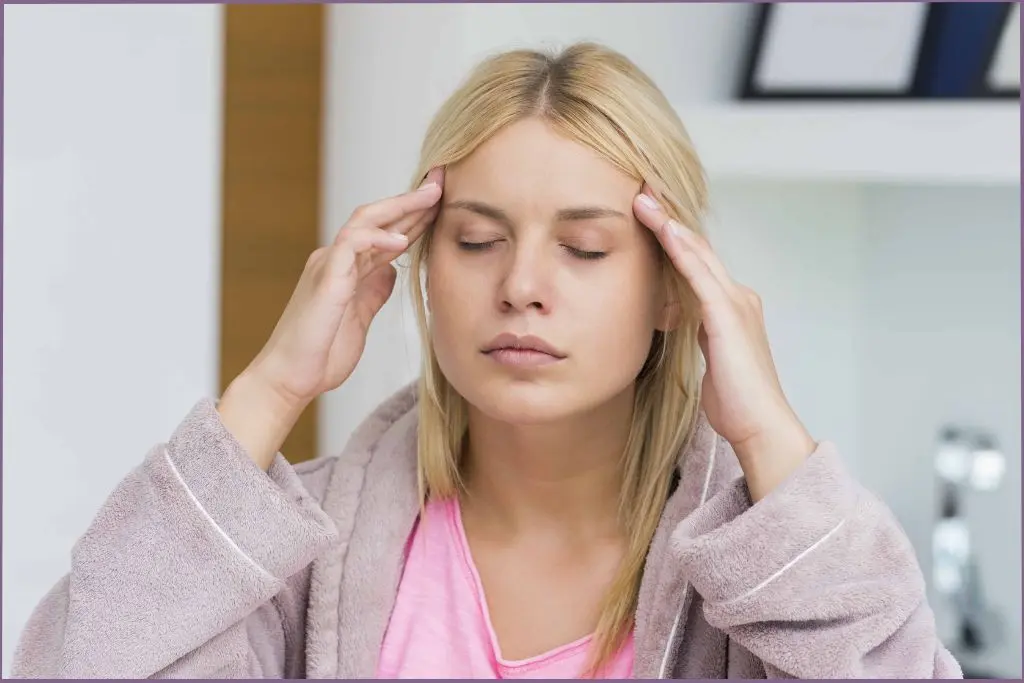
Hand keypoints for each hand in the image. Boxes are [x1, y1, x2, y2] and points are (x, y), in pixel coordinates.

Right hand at [219, 168, 443, 468]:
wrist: (290, 378)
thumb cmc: (321, 353)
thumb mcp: (360, 319)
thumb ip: (373, 292)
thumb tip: (391, 272)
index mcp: (349, 269)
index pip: (387, 232)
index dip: (416, 215)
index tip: (445, 201)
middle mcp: (338, 259)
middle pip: (379, 217)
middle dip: (413, 198)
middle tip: (443, 180)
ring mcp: (329, 265)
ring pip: (365, 220)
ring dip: (400, 206)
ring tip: (430, 196)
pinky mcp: (325, 279)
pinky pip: (351, 246)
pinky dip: (377, 239)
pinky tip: (402, 239)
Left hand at [633, 186, 814, 500]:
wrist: (760, 426)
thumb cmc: (736, 402)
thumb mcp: (711, 359)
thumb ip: (700, 335)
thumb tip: (682, 323)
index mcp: (731, 307)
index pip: (697, 261)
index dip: (672, 234)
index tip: (646, 212)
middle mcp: (737, 297)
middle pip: (697, 246)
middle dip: (668, 216)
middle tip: (641, 188)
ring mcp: (735, 303)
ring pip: (697, 251)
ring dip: (669, 222)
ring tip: (643, 197)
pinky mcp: (727, 316)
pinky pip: (699, 273)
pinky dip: (680, 248)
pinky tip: (662, 228)